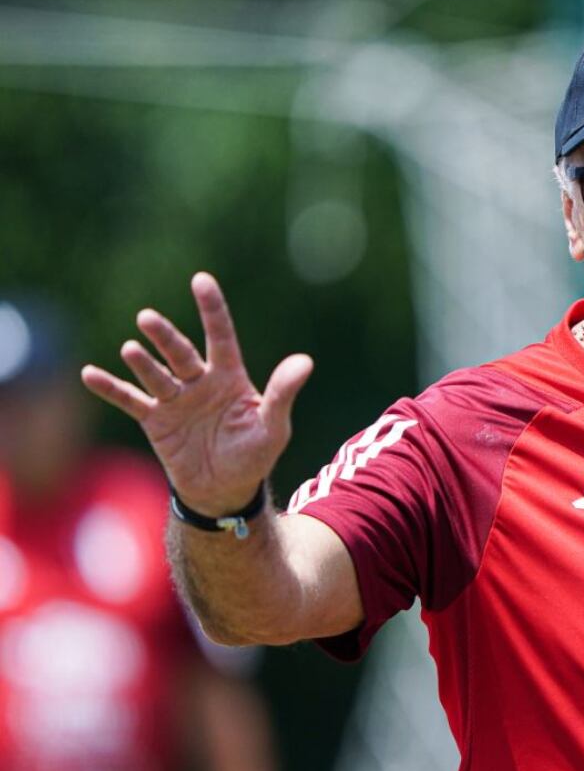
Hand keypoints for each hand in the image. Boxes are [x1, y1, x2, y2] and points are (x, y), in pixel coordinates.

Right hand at [81, 272, 311, 516]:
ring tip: (131, 349)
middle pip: (181, 352)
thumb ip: (282, 394)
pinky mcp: (155, 421)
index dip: (212, 309)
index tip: (201, 280)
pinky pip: (130, 400)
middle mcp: (200, 381)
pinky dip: (110, 388)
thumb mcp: (273, 426)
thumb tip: (305, 361)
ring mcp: (175, 399)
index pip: (221, 336)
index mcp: (230, 377)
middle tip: (148, 319)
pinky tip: (90, 374)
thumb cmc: (254, 455)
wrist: (225, 490)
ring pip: (156, 373)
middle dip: (165, 336)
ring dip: (143, 361)